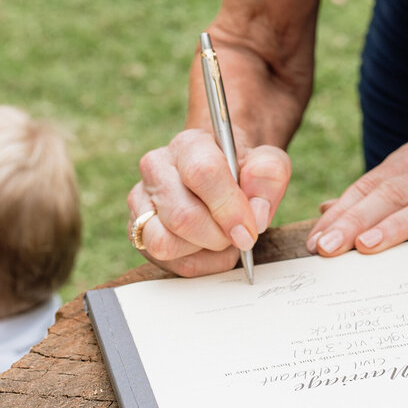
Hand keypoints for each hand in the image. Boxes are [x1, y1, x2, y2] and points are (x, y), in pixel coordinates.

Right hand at [129, 131, 291, 277]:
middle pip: (182, 216)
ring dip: (202, 250)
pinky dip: (195, 263)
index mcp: (189, 144)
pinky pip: (163, 261)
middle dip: (218, 236)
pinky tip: (209, 248)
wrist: (223, 175)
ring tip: (221, 238)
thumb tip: (255, 215)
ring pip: (164, 242)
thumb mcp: (268, 163)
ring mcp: (141, 201)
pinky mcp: (138, 231)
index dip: (228, 207)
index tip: (249, 230)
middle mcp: (156, 168)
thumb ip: (269, 178)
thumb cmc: (243, 170)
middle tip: (239, 235)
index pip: (202, 172)